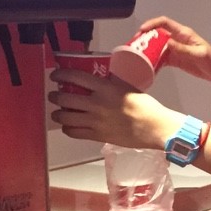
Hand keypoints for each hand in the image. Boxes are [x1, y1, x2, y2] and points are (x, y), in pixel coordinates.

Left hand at [48, 68, 175, 146]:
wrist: (155, 128)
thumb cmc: (146, 106)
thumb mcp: (128, 87)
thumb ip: (111, 84)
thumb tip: (99, 80)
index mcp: (105, 88)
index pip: (74, 76)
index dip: (60, 74)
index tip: (56, 75)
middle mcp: (96, 104)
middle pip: (64, 98)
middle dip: (55, 96)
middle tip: (54, 95)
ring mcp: (95, 121)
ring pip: (65, 117)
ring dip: (57, 114)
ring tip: (57, 112)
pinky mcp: (98, 136)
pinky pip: (74, 133)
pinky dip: (68, 129)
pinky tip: (69, 126)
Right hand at [137, 16, 210, 84]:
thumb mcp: (198, 54)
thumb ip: (183, 49)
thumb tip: (167, 43)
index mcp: (183, 33)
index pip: (164, 23)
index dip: (152, 24)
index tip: (142, 30)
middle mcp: (177, 39)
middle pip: (158, 34)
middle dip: (146, 38)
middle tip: (135, 45)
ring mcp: (175, 49)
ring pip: (157, 47)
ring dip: (148, 50)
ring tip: (138, 56)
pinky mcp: (175, 60)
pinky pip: (161, 59)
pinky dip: (154, 61)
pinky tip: (148, 66)